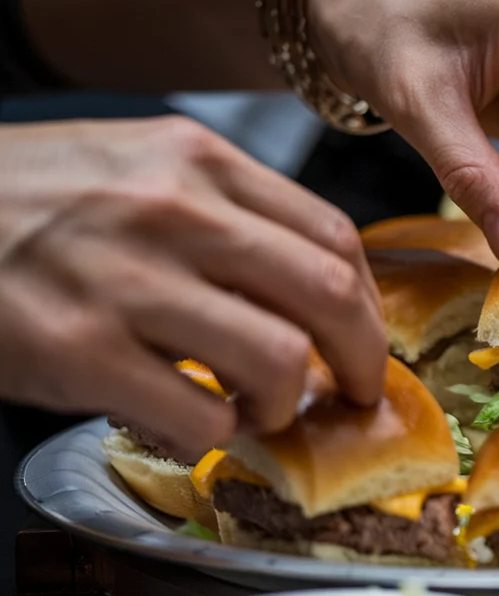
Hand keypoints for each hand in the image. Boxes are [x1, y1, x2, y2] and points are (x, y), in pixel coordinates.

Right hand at [0, 118, 386, 452]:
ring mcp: (126, 282)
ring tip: (257, 408)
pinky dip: (215, 433)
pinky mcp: (80, 352)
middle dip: (363, 363)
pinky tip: (193, 421)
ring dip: (286, 404)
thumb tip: (319, 286)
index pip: (337, 237)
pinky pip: (201, 415)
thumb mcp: (140, 168)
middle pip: (332, 297)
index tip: (364, 340)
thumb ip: (230, 214)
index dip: (369, 306)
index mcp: (200, 163)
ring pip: (281, 361)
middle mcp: (174, 212)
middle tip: (355, 394)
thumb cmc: (32, 200)